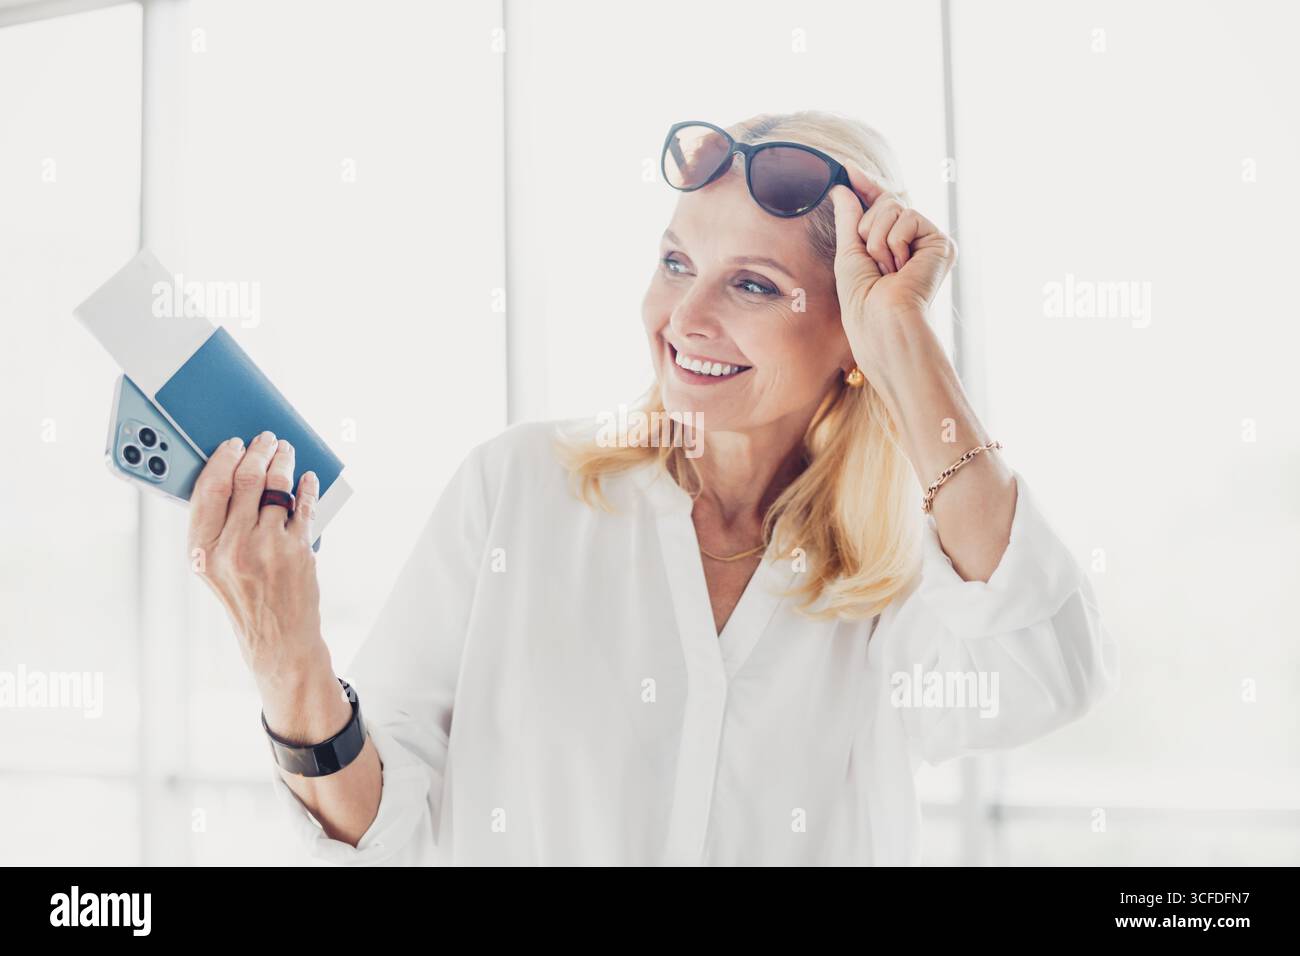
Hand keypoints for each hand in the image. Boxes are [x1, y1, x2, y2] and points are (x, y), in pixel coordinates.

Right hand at [187, 431, 329, 704]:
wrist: (278, 639)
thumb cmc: (244, 600)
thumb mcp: (213, 568)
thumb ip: (215, 526)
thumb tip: (228, 475)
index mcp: (203, 550)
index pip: (208, 489)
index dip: (222, 459)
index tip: (232, 444)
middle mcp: (233, 547)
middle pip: (244, 479)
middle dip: (256, 451)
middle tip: (264, 440)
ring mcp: (268, 548)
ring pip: (275, 486)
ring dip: (282, 461)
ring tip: (285, 451)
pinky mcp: (299, 550)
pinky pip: (303, 505)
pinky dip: (306, 486)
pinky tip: (306, 478)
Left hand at [828, 164, 956, 339]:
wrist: (882, 325)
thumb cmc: (863, 303)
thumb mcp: (849, 254)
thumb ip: (849, 220)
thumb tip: (842, 188)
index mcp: (893, 247)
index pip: (880, 207)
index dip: (865, 186)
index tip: (846, 168)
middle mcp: (915, 242)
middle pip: (885, 202)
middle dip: (867, 228)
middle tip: (874, 263)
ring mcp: (929, 242)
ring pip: (893, 207)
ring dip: (877, 239)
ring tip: (887, 270)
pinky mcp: (941, 244)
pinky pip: (909, 217)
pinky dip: (894, 241)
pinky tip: (901, 267)